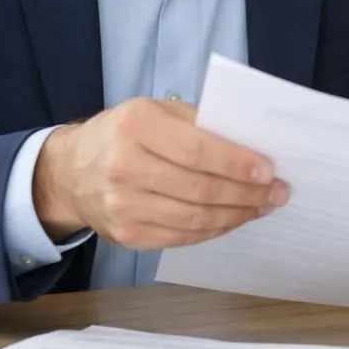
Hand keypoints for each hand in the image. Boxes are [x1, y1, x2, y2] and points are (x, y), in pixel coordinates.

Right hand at [33, 97, 286, 248]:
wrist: (70, 171)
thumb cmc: (124, 133)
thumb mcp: (155, 111)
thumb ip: (199, 123)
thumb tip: (251, 146)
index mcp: (135, 126)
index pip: (196, 150)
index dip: (236, 164)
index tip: (269, 171)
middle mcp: (124, 167)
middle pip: (199, 189)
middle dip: (246, 194)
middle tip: (278, 193)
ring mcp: (122, 206)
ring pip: (194, 219)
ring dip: (236, 215)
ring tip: (262, 207)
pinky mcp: (126, 235)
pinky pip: (181, 237)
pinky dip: (214, 230)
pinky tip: (233, 219)